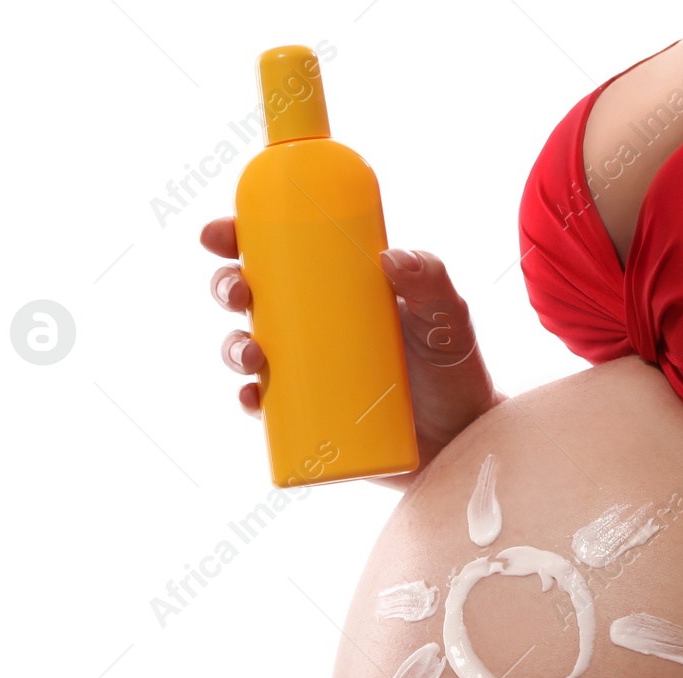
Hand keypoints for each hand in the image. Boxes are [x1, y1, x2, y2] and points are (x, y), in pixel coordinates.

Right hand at [201, 217, 503, 489]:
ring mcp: (304, 372)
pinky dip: (249, 401)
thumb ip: (431, 280)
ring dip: (232, 347)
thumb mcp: (447, 316)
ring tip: (251, 353)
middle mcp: (309, 327)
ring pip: (247, 350)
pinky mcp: (306, 418)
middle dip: (227, 287)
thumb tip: (389, 258)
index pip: (277, 253)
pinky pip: (264, 407)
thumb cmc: (453, 368)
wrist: (462, 438)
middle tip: (239, 292)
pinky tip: (252, 396)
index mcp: (334, 288)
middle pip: (249, 297)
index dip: (237, 238)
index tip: (219, 234)